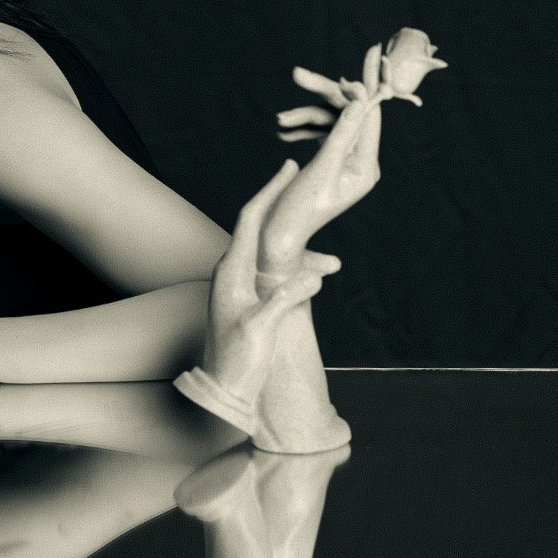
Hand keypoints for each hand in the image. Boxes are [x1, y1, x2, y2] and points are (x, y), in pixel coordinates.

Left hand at [203, 160, 339, 406]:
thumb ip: (284, 300)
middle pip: (262, 228)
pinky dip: (300, 272)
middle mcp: (232, 273)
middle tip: (305, 182)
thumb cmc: (237, 362)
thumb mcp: (260, 329)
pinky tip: (321, 279)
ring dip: (304, 255)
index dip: (270, 191)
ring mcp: (240, 286)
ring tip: (334, 264)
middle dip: (288, 210)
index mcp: (230, 272)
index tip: (288, 167)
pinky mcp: (249, 300)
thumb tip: (314, 276)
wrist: (223, 390)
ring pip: (275, 256)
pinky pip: (277, 275)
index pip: (250, 219)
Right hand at [261, 44, 382, 271]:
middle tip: (299, 74)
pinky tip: (285, 132)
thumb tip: (361, 100)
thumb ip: (341, 133)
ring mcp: (343, 163)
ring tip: (281, 121)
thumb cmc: (298, 210)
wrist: (276, 237)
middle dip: (323, 96)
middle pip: (348, 115)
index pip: (370, 116)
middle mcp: (359, 163)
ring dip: (305, 117)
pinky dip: (303, 131)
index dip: (367, 83)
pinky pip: (320, 136)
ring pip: (330, 123)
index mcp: (366, 167)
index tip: (372, 53)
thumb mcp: (321, 169)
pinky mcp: (327, 164)